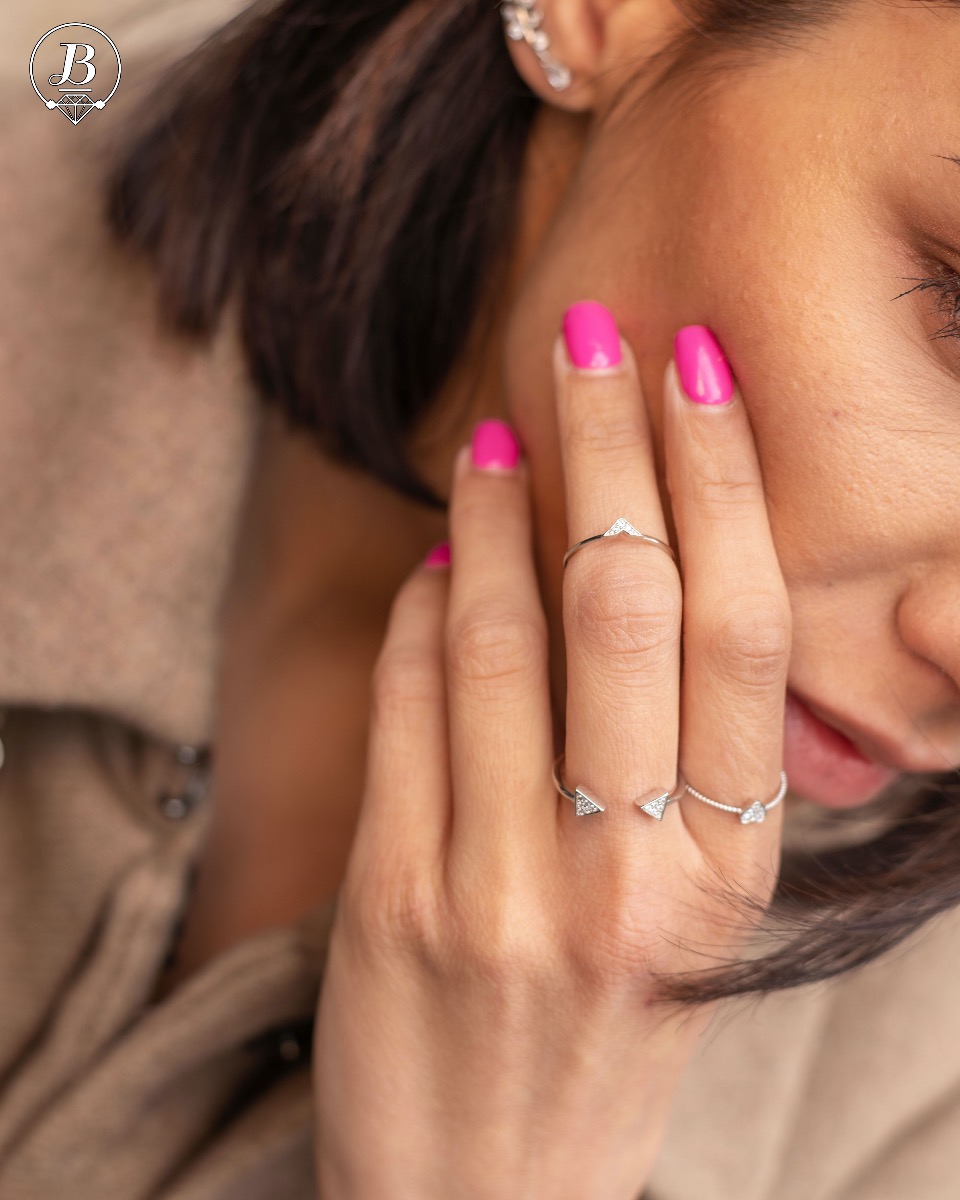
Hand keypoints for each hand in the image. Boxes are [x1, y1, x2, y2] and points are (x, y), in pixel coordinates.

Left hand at [313, 308, 790, 1199]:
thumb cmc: (606, 1048)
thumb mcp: (693, 928)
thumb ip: (686, 771)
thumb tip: (641, 580)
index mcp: (734, 873)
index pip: (738, 628)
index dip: (718, 477)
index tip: (692, 369)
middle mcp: (631, 872)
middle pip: (626, 599)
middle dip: (607, 440)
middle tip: (590, 332)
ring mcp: (503, 887)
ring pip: (501, 635)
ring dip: (498, 508)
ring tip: (498, 430)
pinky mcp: (395, 899)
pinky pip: (407, 706)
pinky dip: (420, 611)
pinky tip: (438, 557)